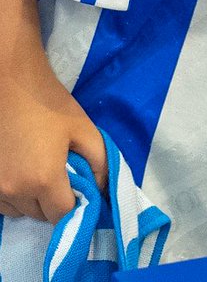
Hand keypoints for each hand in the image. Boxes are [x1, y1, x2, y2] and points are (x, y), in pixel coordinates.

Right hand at [0, 54, 107, 221]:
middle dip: (54, 201)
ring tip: (42, 170)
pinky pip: (2, 202)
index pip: (62, 215)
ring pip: (19, 210)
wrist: (10, 85)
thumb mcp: (84, 130)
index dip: (76, 206)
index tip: (82, 191)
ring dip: (32, 200)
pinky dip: (14, 194)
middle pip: (40, 214)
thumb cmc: (50, 105)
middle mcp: (14, 192)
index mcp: (42, 181)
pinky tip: (23, 170)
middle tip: (63, 175)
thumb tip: (103, 189)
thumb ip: (99, 162)